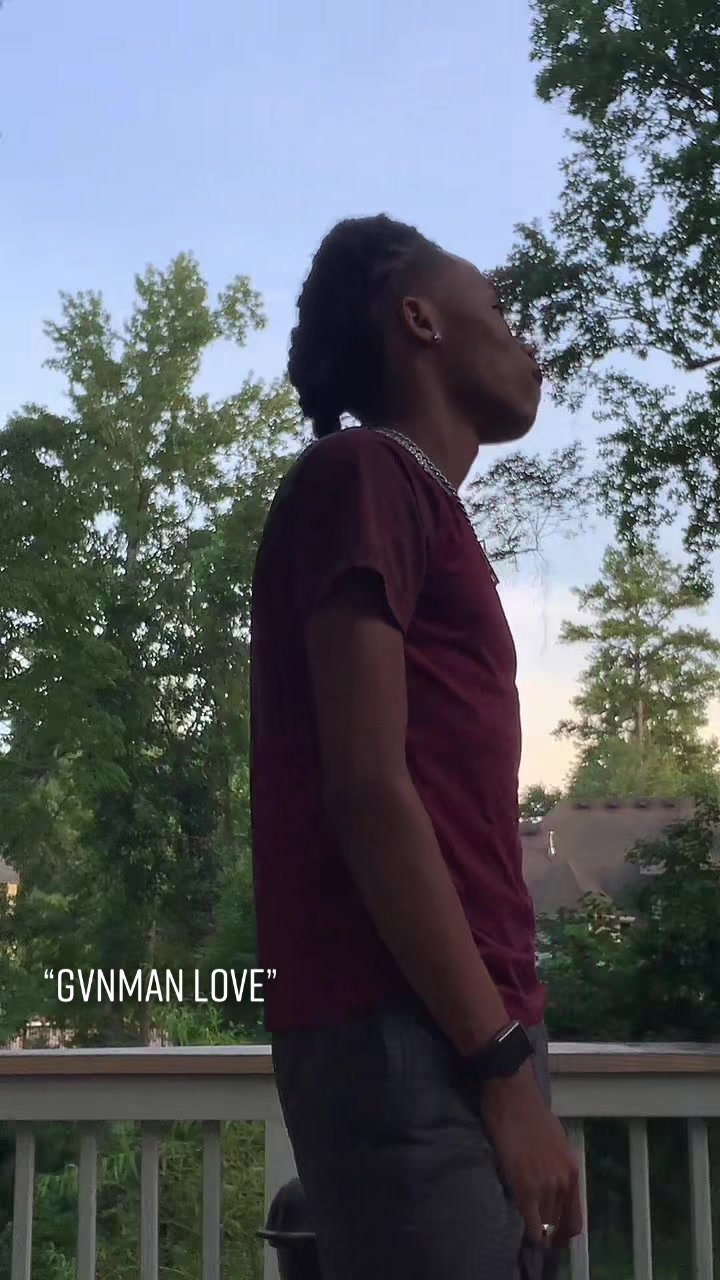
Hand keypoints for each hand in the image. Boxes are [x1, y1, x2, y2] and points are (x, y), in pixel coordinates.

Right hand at [480, 1063, 582, 1246]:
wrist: (513, 1095)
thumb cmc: (529, 1112)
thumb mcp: (554, 1142)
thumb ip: (555, 1166)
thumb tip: (548, 1181)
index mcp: (571, 1171)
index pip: (575, 1219)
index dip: (564, 1233)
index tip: (554, 1236)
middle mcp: (563, 1182)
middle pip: (558, 1224)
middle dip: (548, 1232)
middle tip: (535, 1232)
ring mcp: (545, 1187)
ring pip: (544, 1226)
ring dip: (536, 1231)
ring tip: (525, 1229)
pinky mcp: (524, 1187)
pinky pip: (531, 1224)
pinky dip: (529, 1233)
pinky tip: (522, 1231)